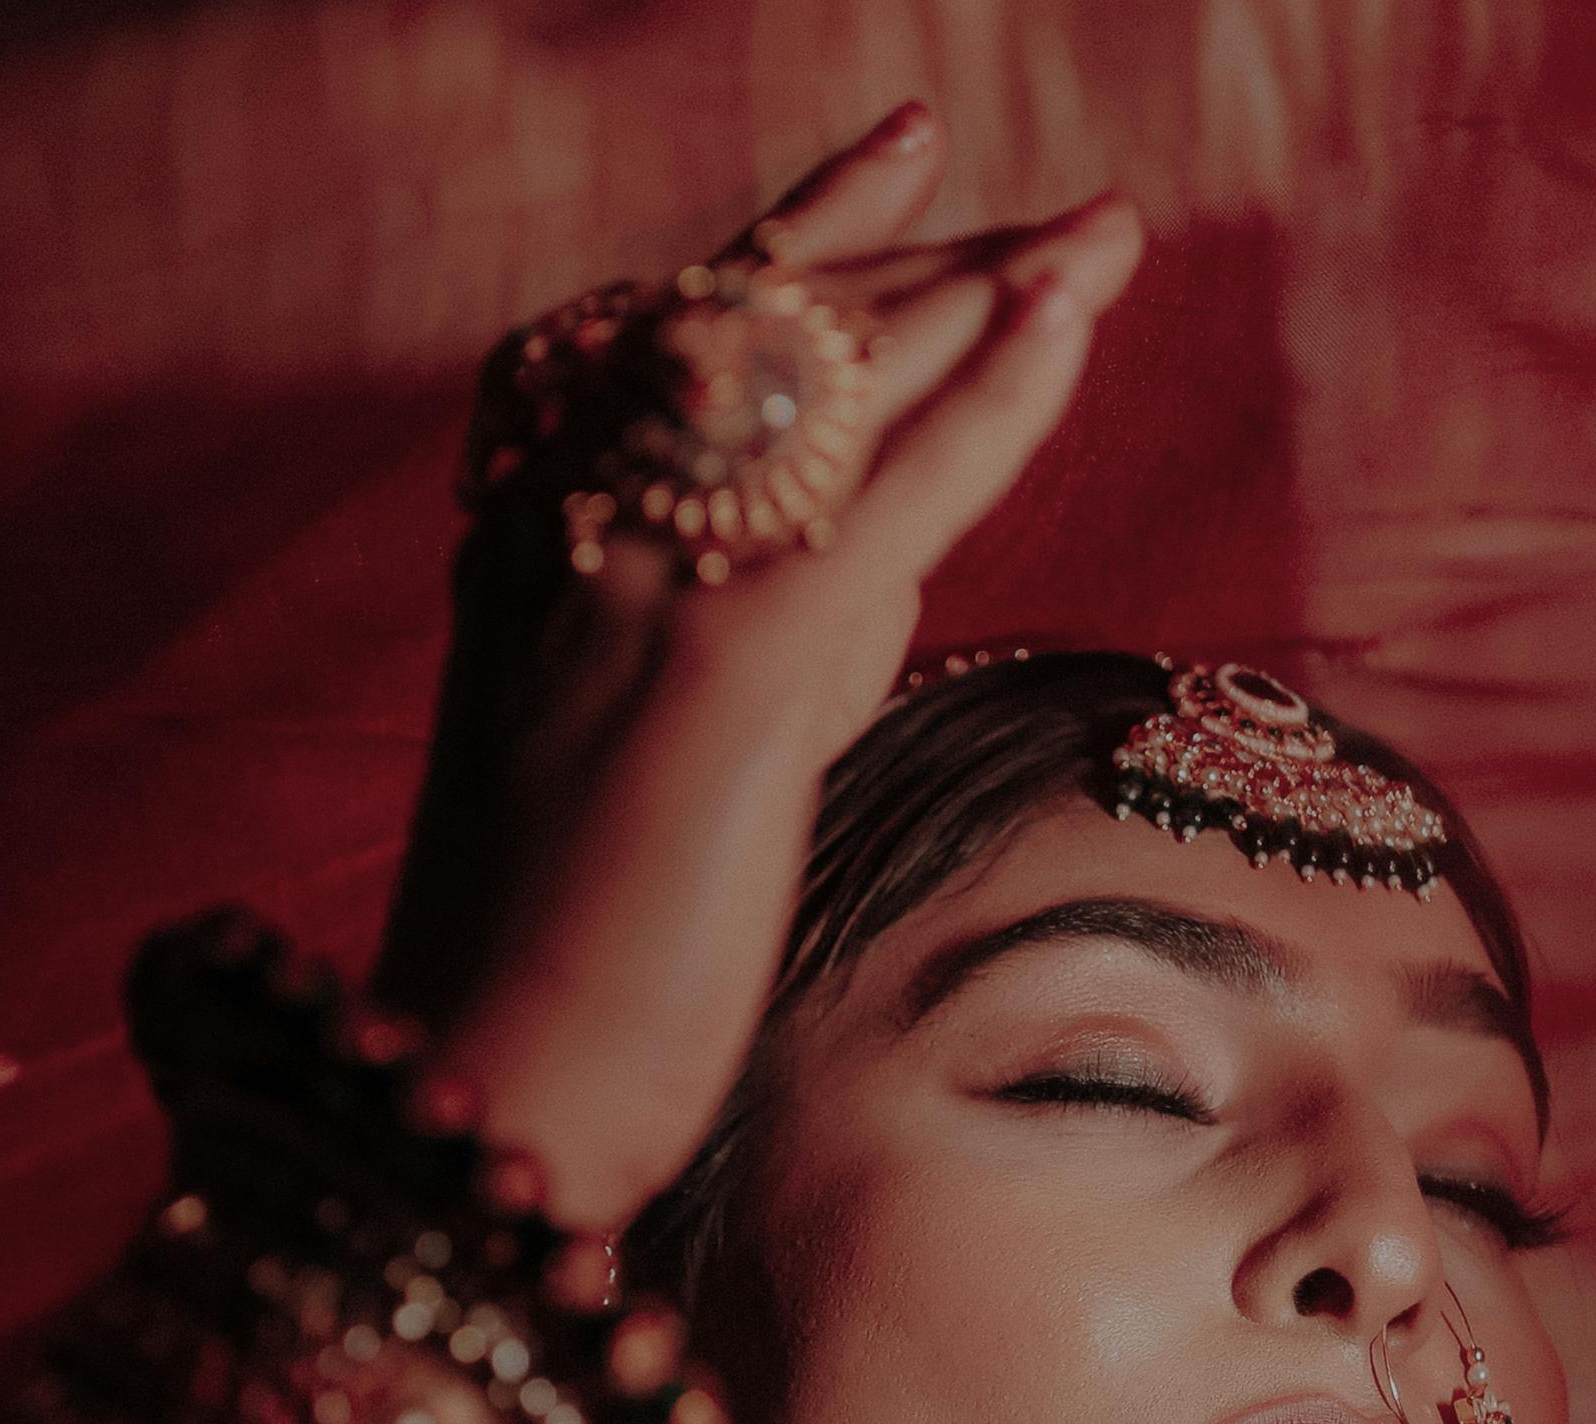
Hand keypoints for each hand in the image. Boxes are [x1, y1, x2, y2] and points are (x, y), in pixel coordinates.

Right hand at [375, 108, 1145, 1229]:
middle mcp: (568, 532)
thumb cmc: (569, 979)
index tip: (904, 154)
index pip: (671, 333)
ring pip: (826, 388)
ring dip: (987, 296)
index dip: (800, 236)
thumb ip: (762, 655)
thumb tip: (885, 581)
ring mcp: (638, 592)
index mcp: (528, 549)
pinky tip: (1068, 331)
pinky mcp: (720, 677)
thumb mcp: (663, 770)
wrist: (486, 1098)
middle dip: (932, 259)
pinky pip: (879, 499)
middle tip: (1078, 213)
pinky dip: (987, 402)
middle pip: (764, 335)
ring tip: (1109, 233)